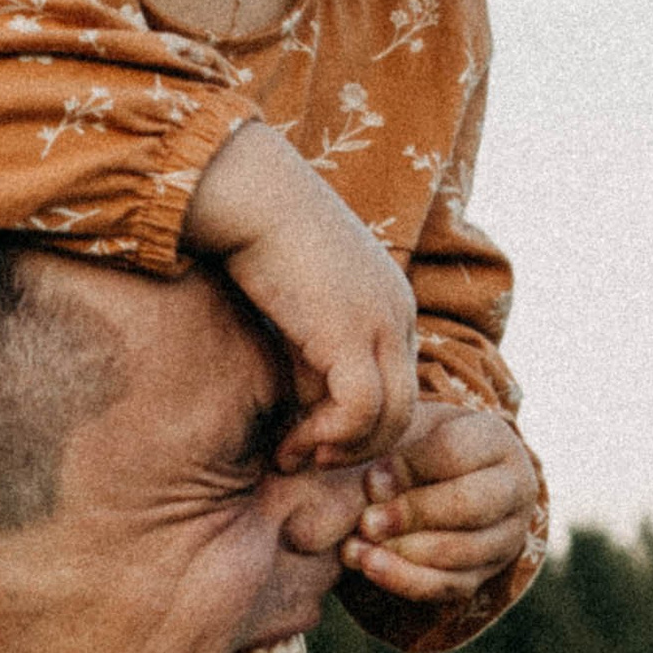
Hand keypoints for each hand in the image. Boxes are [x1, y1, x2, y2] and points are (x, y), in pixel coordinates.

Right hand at [184, 119, 418, 466]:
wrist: (249, 192)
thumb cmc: (255, 238)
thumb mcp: (295, 304)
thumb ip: (308, 350)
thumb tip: (301, 405)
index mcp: (391, 304)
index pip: (396, 385)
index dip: (357, 424)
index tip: (308, 437)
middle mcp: (398, 314)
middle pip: (403, 410)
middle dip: (355, 448)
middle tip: (304, 459)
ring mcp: (382, 322)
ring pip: (390, 419)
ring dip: (341, 449)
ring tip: (292, 456)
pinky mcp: (353, 331)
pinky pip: (361, 409)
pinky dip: (329, 435)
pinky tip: (291, 441)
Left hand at [342, 401, 547, 606]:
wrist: (430, 482)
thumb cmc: (410, 448)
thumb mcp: (400, 430)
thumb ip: (375, 441)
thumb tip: (344, 469)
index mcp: (495, 440)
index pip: (456, 453)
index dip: (408, 468)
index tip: (369, 480)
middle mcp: (515, 488)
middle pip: (470, 505)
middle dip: (412, 515)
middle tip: (367, 522)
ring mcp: (506, 536)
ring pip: (464, 551)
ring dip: (405, 553)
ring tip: (357, 549)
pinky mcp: (487, 573)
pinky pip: (451, 586)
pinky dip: (406, 580)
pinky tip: (370, 567)